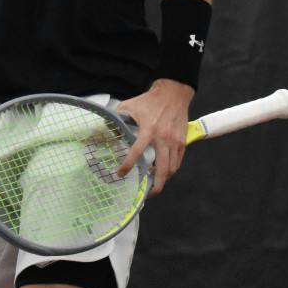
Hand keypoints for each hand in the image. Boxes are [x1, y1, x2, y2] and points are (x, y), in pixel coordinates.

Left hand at [115, 79, 193, 194]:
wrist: (173, 93)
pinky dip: (171, 170)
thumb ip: (117, 118)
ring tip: (155, 186)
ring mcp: (175, 141)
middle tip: (147, 195)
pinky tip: (164, 173)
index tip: (120, 174)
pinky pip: (178, 162)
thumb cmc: (150, 100)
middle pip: (162, 169)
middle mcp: (163, 138)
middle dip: (155, 186)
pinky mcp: (182, 142)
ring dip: (163, 180)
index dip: (128, 165)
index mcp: (149, 130)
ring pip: (172, 169)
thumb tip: (104, 129)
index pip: (137, 152)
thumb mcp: (130, 106)